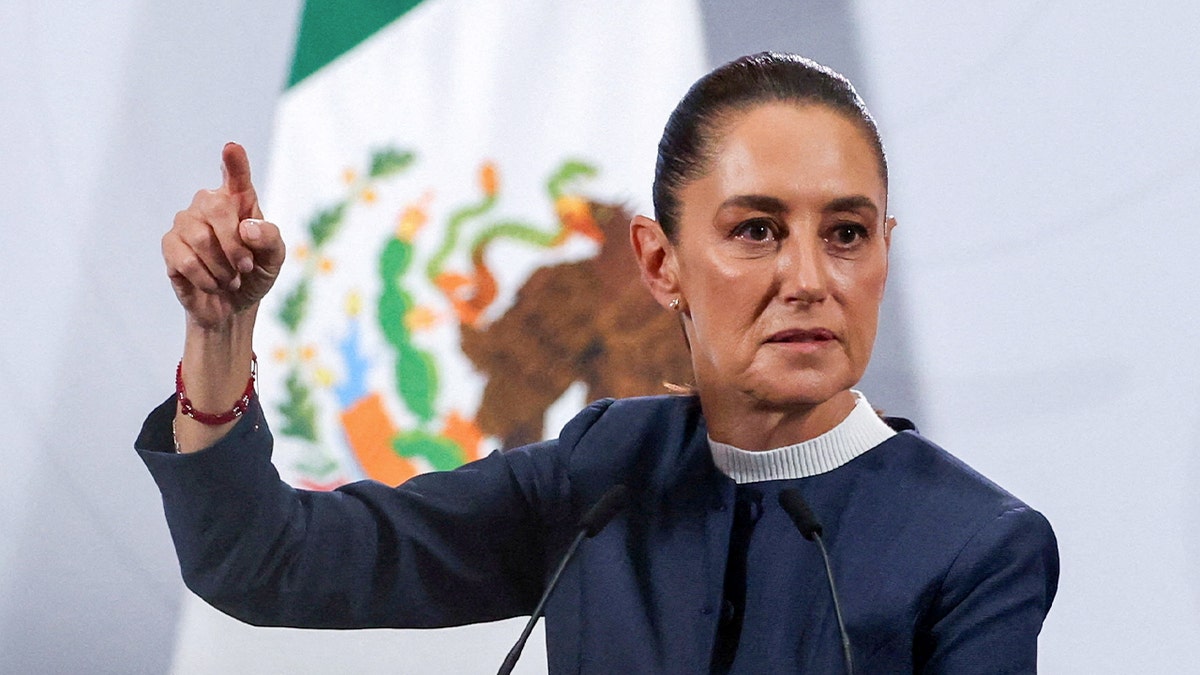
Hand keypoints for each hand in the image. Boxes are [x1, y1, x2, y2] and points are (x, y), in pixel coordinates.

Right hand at [162, 142, 285, 328]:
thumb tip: (247, 226)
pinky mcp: (170, 246)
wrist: (232, 306)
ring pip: (201, 238)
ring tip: (230, 279)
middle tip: (245, 267)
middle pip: (217, 207)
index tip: (232, 148)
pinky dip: (206, 278)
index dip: (234, 162)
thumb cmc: (254, 274)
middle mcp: (208, 204)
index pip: (236, 177)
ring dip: (223, 268)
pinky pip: (185, 259)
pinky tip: (213, 283)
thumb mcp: (274, 259)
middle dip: (235, 244)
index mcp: (239, 201)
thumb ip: (270, 239)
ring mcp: (186, 222)